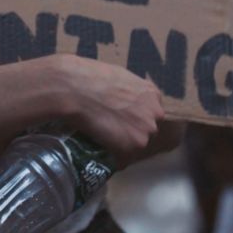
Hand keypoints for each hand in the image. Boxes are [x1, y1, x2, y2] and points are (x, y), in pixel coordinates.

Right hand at [48, 54, 163, 161]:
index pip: (149, 111)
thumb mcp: (118, 77)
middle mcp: (155, 112)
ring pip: (137, 143)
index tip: (122, 118)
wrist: (76, 90)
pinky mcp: (134, 145)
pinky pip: (125, 155)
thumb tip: (121, 100)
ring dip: (124, 143)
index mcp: (151, 94)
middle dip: (132, 130)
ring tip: (105, 140)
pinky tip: (101, 147)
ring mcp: (146, 130)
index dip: (134, 116)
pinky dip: (115, 154)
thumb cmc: (90, 77)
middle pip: (146, 128)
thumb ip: (127, 91)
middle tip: (112, 129)